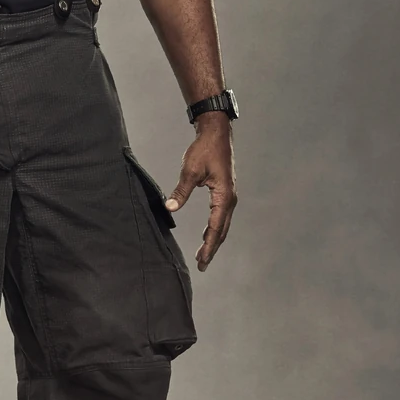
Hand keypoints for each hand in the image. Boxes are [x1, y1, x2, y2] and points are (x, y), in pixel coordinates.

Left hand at [164, 115, 236, 269]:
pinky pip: (221, 216)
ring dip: (213, 240)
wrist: (216, 133)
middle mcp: (229, 199)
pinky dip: (215, 229)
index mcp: (224, 196)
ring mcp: (229, 196)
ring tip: (203, 256)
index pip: (215, 227)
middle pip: (222, 230)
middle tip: (202, 266)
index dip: (208, 245)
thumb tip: (169, 208)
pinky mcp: (225, 193)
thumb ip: (181, 192)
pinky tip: (207, 235)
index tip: (201, 260)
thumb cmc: (205, 149)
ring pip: (222, 225)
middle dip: (212, 249)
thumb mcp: (190, 171)